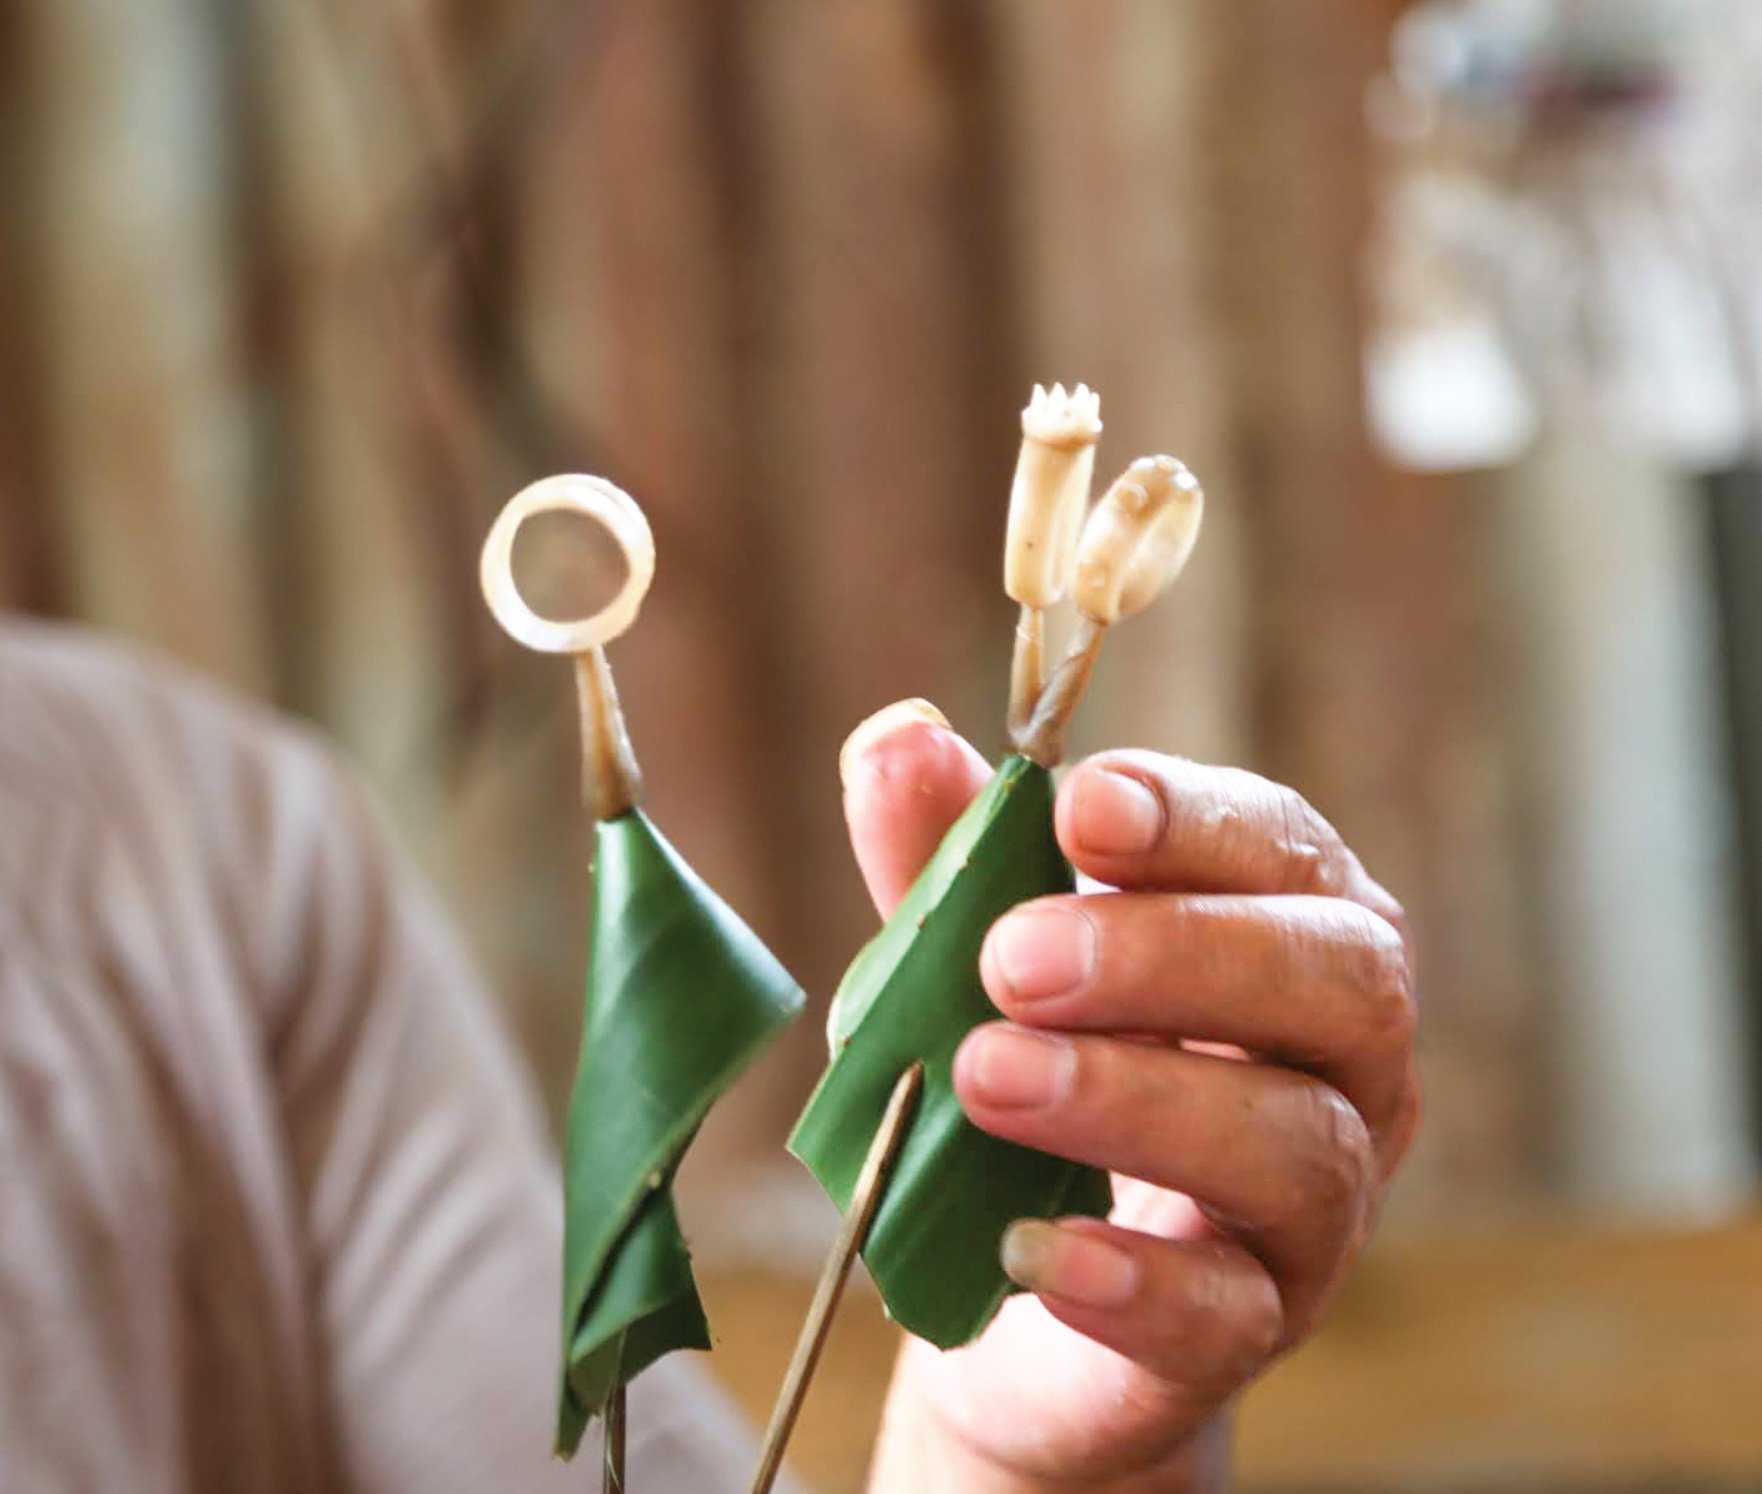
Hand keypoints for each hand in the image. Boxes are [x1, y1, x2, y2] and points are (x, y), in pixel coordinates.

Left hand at [845, 705, 1419, 1492]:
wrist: (1007, 1271)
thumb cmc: (1026, 1063)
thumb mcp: (973, 952)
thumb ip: (947, 852)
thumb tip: (895, 734)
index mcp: (1284, 928)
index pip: (1283, 849)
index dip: (1194, 820)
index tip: (1081, 807)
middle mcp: (1338, 1059)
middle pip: (1338, 983)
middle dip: (1175, 955)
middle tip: (1015, 960)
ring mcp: (1314, 1205)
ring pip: (1299, 1145)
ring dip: (1140, 1100)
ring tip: (990, 1075)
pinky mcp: (1252, 1326)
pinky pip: (1227, 1314)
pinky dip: (1133, 1281)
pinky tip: (1029, 1250)